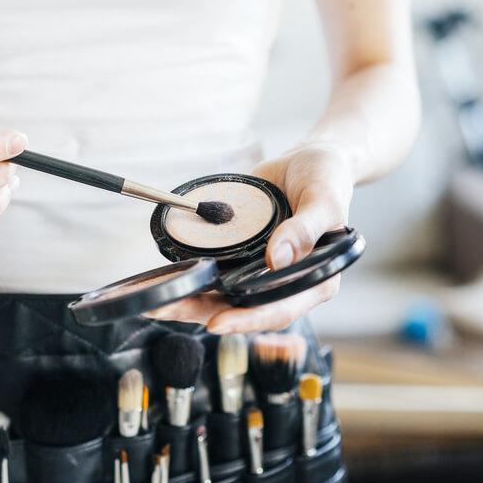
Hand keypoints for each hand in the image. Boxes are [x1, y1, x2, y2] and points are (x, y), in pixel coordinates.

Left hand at [145, 144, 354, 332]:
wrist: (309, 159)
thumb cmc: (327, 179)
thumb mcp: (324, 200)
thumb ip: (305, 229)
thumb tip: (276, 259)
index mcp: (314, 280)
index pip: (280, 309)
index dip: (248, 320)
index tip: (216, 323)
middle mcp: (284, 283)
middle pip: (242, 309)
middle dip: (202, 312)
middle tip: (166, 308)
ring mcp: (259, 271)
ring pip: (223, 296)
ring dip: (190, 301)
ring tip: (155, 302)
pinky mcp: (241, 256)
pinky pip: (215, 272)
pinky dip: (191, 277)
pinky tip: (165, 279)